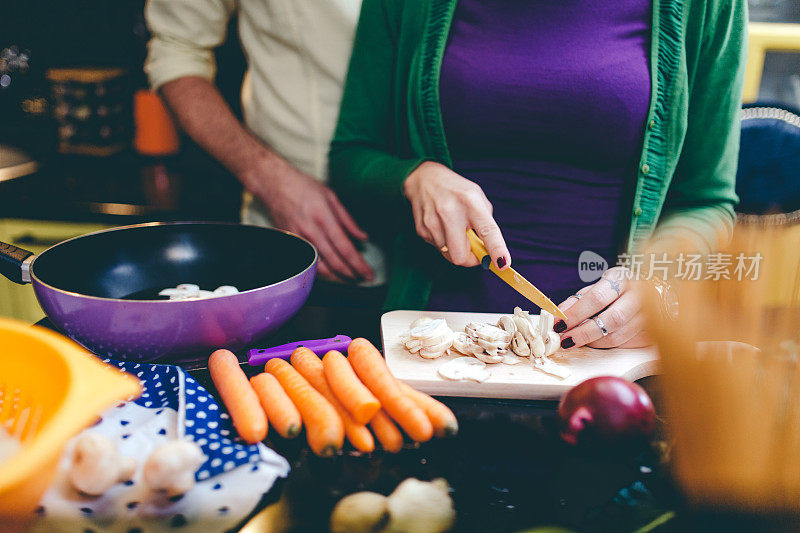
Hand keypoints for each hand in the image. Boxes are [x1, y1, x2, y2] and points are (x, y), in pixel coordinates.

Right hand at [240, 156, 373, 282]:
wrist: (274, 184)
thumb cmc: (303, 187)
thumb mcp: (331, 196)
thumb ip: (348, 220)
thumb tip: (363, 237)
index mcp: (323, 217)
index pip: (344, 247)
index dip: (358, 264)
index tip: (369, 273)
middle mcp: (310, 231)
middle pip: (333, 261)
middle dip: (351, 274)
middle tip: (363, 279)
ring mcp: (297, 238)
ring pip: (319, 267)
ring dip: (336, 277)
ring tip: (350, 279)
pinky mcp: (289, 243)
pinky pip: (306, 263)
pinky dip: (320, 272)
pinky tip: (331, 273)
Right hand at [403, 161, 510, 268]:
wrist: (425, 179)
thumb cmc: (457, 192)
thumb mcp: (478, 199)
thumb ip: (486, 224)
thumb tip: (489, 252)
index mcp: (471, 202)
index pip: (487, 231)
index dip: (497, 250)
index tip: (503, 264)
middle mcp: (451, 212)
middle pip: (461, 256)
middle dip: (469, 259)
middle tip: (474, 250)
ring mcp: (433, 222)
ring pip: (448, 255)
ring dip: (455, 248)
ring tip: (454, 230)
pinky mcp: (422, 229)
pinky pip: (438, 248)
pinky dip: (444, 243)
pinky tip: (442, 227)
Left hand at [554, 267, 651, 348]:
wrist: (651, 294)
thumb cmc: (616, 291)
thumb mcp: (596, 287)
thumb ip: (577, 300)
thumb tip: (558, 315)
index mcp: (621, 278)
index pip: (597, 297)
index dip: (575, 313)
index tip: (559, 324)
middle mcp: (639, 294)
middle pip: (612, 319)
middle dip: (584, 333)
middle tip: (565, 340)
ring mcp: (650, 314)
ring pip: (619, 335)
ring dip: (593, 342)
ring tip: (577, 341)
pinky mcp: (653, 331)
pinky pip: (626, 344)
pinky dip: (608, 346)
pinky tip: (596, 342)